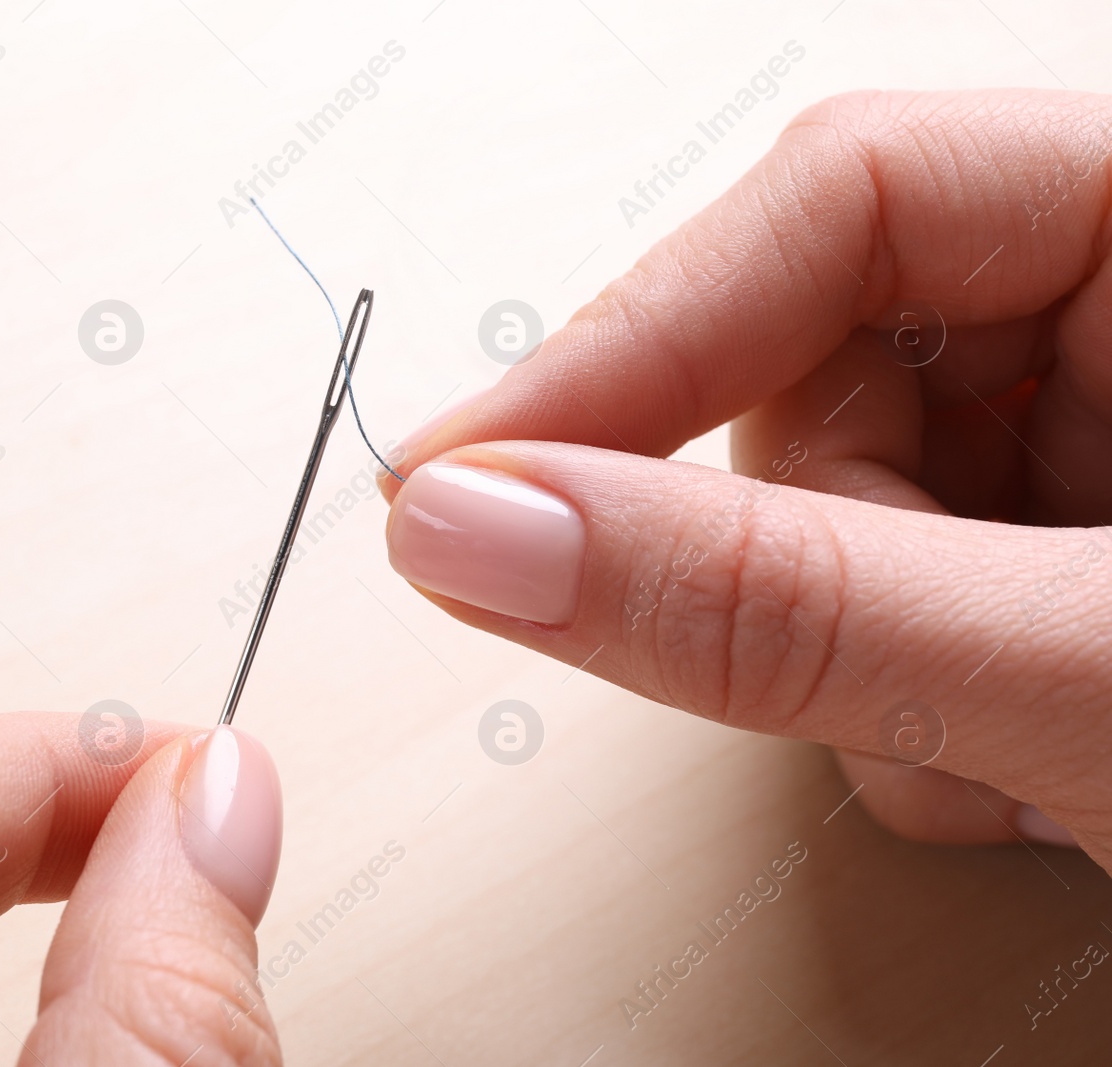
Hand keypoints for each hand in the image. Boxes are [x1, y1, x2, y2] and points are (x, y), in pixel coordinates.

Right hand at [383, 90, 1111, 870]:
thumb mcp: (1085, 675)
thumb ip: (782, 604)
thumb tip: (484, 530)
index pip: (843, 193)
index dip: (637, 336)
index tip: (472, 477)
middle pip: (819, 371)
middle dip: (802, 558)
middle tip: (877, 680)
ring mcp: (1095, 456)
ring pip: (829, 518)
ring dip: (859, 665)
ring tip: (1021, 760)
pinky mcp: (1051, 575)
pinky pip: (881, 610)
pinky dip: (905, 716)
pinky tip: (1030, 774)